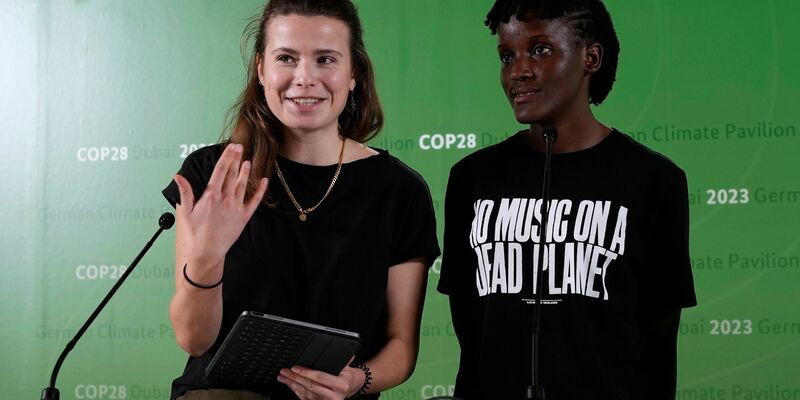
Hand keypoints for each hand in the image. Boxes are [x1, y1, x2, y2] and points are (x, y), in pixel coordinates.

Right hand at [174, 143, 267, 267]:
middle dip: (235, 159)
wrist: (208, 250)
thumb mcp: (186, 210)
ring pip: (242, 185)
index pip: (220, 171)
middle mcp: (225, 199)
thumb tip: (177, 176)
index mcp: (211, 195)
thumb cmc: (196, 231)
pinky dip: (260, 190)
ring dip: (245, 172)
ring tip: (247, 161)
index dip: (227, 157)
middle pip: (231, 174)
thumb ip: (185, 191)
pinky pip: (254, 201)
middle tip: (240, 146)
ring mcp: (236, 207)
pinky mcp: (244, 216)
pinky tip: (264, 180)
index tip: (232, 147)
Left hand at [278, 364, 364, 399]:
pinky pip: (305, 398)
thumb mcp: (346, 367)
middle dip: (295, 378)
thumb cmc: (346, 376)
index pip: (320, 377)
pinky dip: (296, 391)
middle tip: (285, 371)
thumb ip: (342, 359)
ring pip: (305, 393)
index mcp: (340, 384)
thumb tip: (341, 347)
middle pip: (310, 385)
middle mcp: (333, 395)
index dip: (306, 372)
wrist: (350, 387)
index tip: (295, 368)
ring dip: (292, 384)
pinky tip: (290, 385)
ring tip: (283, 377)